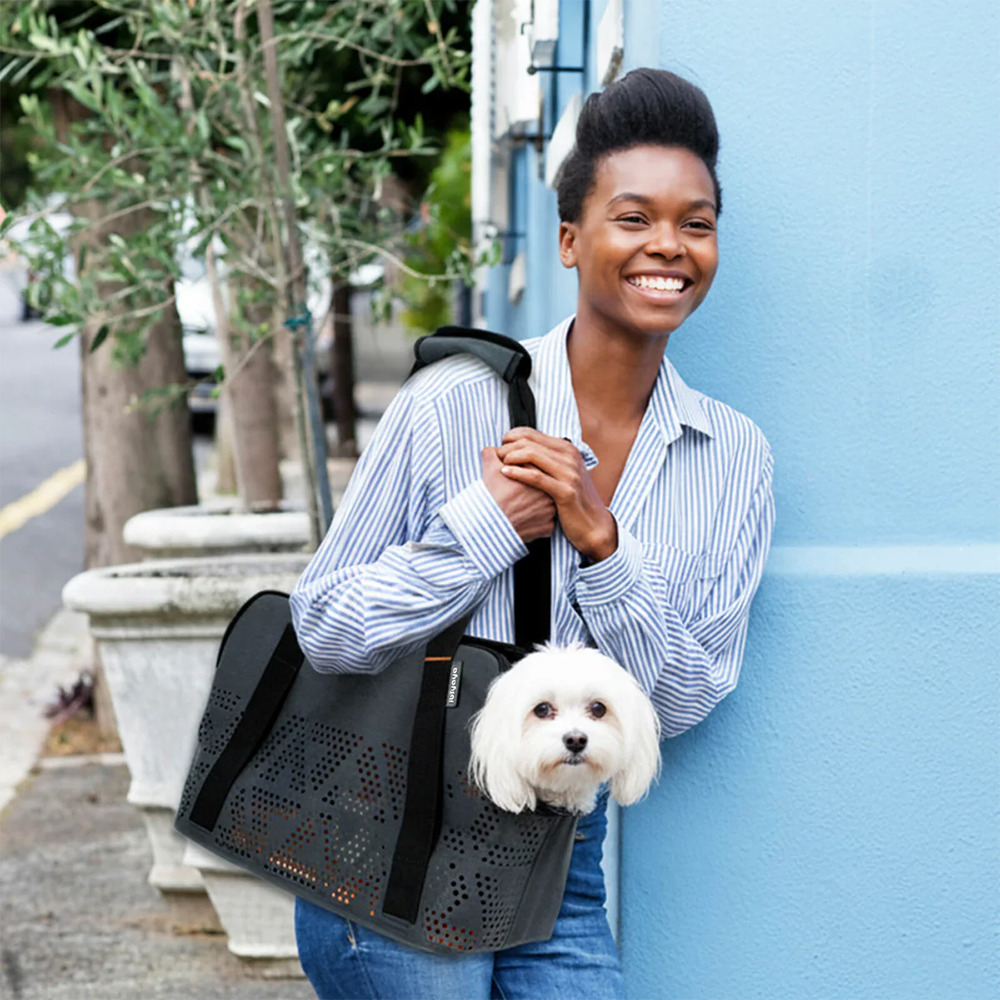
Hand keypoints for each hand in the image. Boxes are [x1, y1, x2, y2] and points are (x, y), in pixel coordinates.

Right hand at [481, 446, 555, 544]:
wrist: (490, 523)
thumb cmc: (490, 496)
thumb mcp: (489, 470)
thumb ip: (491, 454)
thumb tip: (490, 449)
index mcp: (538, 475)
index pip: (536, 469)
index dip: (523, 471)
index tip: (512, 477)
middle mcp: (549, 492)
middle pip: (544, 486)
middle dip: (533, 487)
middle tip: (517, 491)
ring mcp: (550, 512)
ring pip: (548, 504)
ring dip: (538, 504)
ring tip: (521, 505)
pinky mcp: (548, 528)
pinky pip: (546, 522)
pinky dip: (538, 521)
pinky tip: (526, 519)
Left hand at [496, 428, 617, 561]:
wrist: (593, 524)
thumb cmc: (573, 499)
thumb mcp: (564, 473)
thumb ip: (547, 459)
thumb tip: (522, 448)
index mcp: (567, 449)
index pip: (532, 433)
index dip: (512, 436)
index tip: (501, 446)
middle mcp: (569, 457)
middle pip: (529, 442)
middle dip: (508, 446)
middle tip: (497, 456)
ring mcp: (569, 473)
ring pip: (532, 455)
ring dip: (511, 457)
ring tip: (500, 465)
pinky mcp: (565, 491)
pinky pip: (536, 477)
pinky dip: (518, 473)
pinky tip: (505, 474)